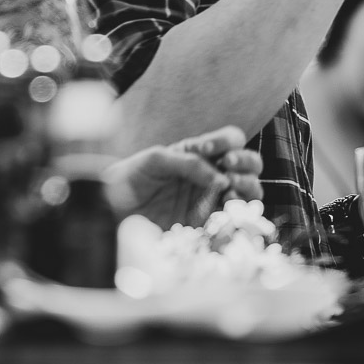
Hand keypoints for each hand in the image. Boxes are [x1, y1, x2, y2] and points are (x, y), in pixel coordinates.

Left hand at [104, 125, 264, 227]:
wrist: (113, 211)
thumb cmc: (131, 178)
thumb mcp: (155, 160)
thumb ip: (187, 162)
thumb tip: (219, 177)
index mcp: (199, 153)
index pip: (230, 140)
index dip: (227, 141)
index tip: (208, 149)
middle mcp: (211, 174)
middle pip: (250, 164)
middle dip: (246, 162)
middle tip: (228, 166)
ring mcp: (212, 199)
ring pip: (250, 190)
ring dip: (248, 185)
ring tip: (230, 187)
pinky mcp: (209, 223)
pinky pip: (236, 218)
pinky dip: (240, 212)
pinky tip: (225, 207)